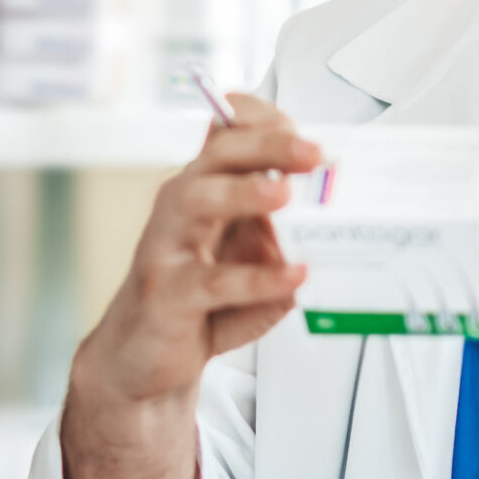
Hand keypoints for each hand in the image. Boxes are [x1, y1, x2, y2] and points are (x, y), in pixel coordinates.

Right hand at [59, 95, 320, 478]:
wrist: (146, 359)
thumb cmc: (199, 300)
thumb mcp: (248, 257)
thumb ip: (283, 232)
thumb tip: (332, 219)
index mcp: (204, 188)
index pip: (226, 133)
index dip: (260, 119)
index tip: (301, 123)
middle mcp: (180, 206)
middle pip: (217, 155)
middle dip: (267, 144)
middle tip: (313, 153)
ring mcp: (167, 246)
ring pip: (199, 200)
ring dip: (246, 192)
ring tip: (287, 194)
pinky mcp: (166, 294)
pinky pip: (211, 281)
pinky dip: (257, 278)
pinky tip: (293, 276)